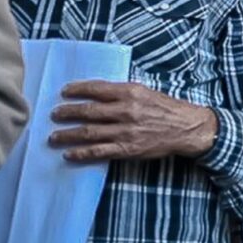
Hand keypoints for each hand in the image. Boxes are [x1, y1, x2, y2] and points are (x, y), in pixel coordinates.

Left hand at [49, 81, 216, 161]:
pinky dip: (81, 152)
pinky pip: (99, 151)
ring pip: (89, 132)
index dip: (77, 90)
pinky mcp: (128, 148)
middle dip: (67, 113)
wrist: (188, 128)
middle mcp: (126, 111)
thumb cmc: (168, 108)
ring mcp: (126, 131)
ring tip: (54, 136)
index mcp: (131, 93)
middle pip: (88, 111)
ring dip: (67, 134)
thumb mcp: (147, 91)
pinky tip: (69, 153)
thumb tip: (99, 92)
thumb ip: (124, 92)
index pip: (96, 89)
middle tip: (55, 114)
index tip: (64, 91)